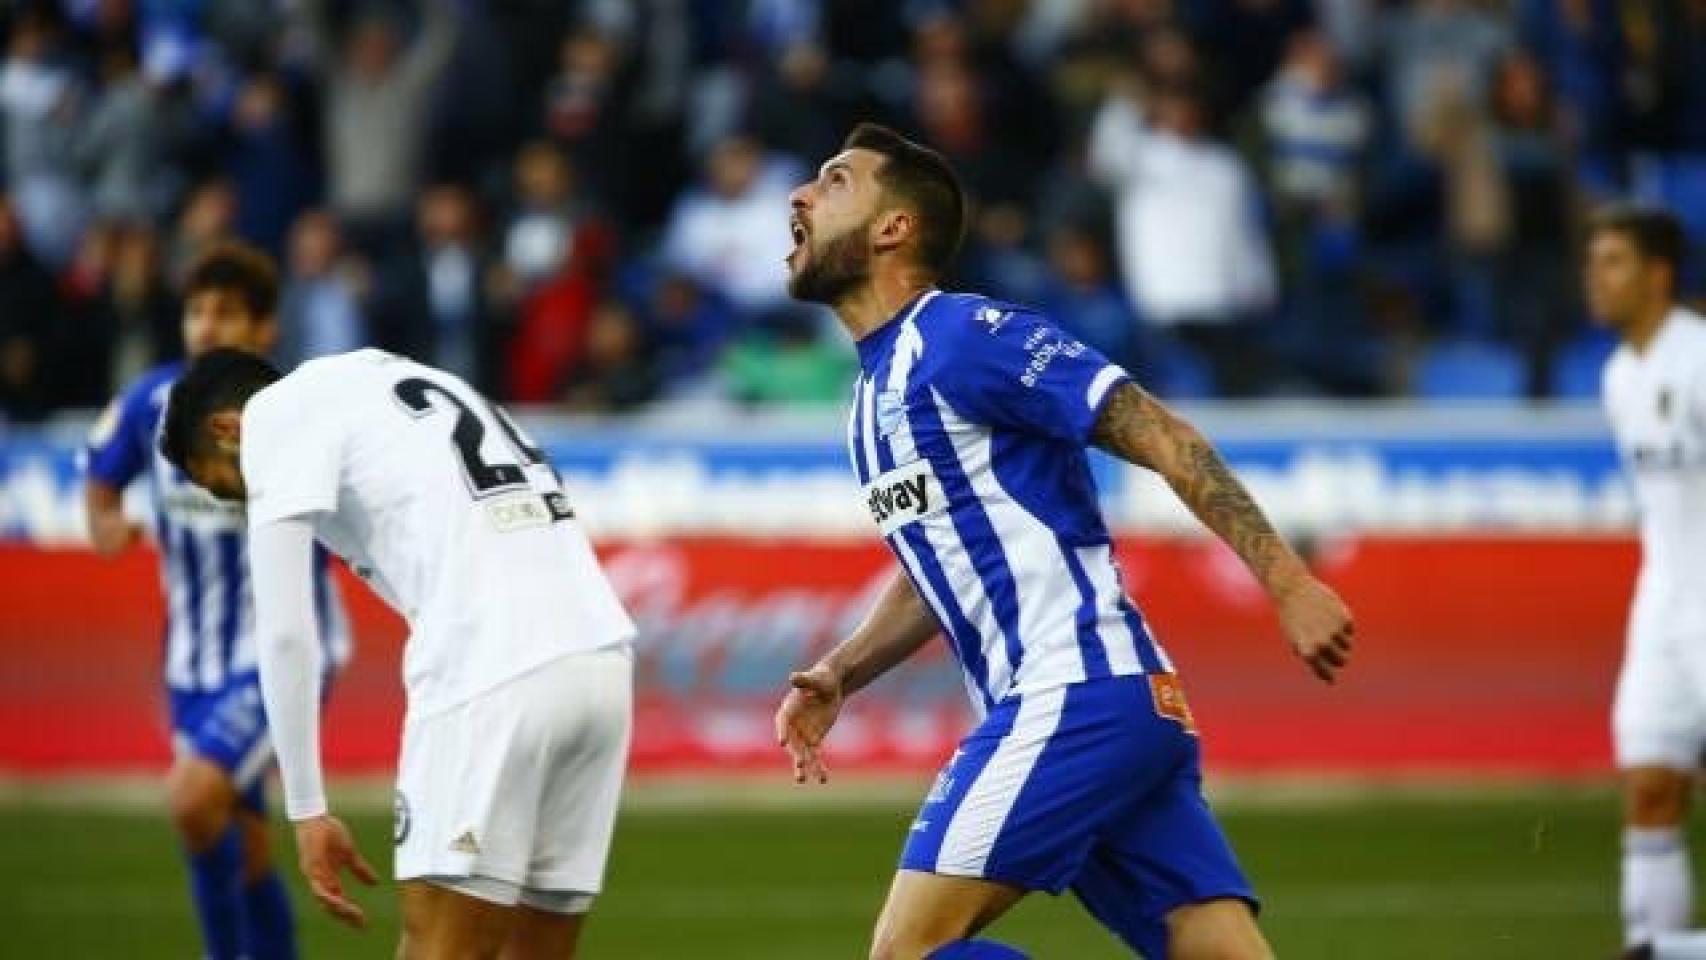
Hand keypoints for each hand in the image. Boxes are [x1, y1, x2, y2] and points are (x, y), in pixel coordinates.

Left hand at [294, 814, 377, 928]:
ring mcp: (314, 876)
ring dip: (339, 909)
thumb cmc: (329, 832)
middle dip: (346, 916)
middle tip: (362, 923)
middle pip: (331, 906)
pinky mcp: (310, 868)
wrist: (316, 817)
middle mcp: (320, 881)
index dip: (350, 913)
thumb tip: (376, 883)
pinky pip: (317, 887)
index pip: (340, 901)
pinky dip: (327, 896)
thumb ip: (360, 869)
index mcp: (329, 878)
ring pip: (324, 900)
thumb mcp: (349, 853)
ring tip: (353, 914)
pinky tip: (338, 900)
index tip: (365, 922)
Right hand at [773, 663, 843, 784]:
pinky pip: (815, 756)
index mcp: (788, 709)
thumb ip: (804, 680)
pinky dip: (819, 767)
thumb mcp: (815, 678)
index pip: (782, 722)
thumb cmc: (821, 678)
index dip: (782, 731)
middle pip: (792, 743)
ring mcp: (802, 734)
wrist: (829, 686)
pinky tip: (823, 779)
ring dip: (804, 767)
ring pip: (802, 754)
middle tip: (800, 764)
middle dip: (795, 754)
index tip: (782, 742)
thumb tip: (793, 677)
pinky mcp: (813, 740)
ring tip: (802, 780)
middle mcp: (792, 725)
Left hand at [1275, 575, 1354, 683]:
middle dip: (1337, 657)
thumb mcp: (1296, 639)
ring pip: (1347, 646)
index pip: (1326, 673)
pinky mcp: (1344, 618)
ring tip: (1324, 626)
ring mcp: (1335, 631)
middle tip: (1329, 646)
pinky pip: (1349, 630)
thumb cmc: (1291, 617)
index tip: (1331, 678)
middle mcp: (1323, 643)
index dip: (1329, 677)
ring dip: (1340, 640)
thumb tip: (1330, 679)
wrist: (1293, 589)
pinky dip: (1342, 626)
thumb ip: (1311, 658)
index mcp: (1308, 651)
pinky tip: (1329, 615)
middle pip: (1342, 660)